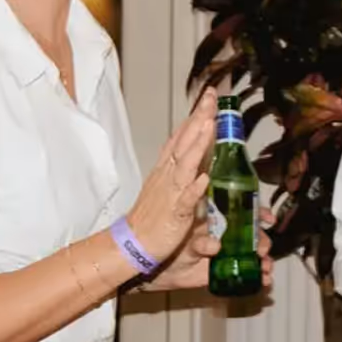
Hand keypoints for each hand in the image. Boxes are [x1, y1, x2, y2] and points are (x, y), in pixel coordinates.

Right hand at [125, 89, 216, 262]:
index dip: (195, 116)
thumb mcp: (166, 186)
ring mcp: (171, 193)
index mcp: (167, 169)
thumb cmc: (150, 217)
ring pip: (185, 164)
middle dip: (198, 118)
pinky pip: (185, 200)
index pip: (182, 136)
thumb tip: (198, 156)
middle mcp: (168, 175)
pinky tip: (204, 179)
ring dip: (197, 144)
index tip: (208, 97)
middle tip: (211, 97)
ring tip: (209, 124)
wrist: (131, 244)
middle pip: (184, 141)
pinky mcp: (174, 214)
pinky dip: (194, 189)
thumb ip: (182, 170)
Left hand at [145, 206, 275, 291]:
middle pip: (251, 233)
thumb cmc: (162, 236)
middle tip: (263, 248)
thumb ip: (192, 209)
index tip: (267, 218)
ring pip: (251, 252)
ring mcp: (223, 252)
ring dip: (263, 259)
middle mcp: (221, 232)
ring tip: (266, 267)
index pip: (242, 209)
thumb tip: (209, 217)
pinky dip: (257, 276)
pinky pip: (243, 272)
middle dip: (262, 240)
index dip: (258, 212)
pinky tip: (264, 280)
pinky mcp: (221, 270)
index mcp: (212, 215)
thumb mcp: (178, 219)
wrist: (150, 265)